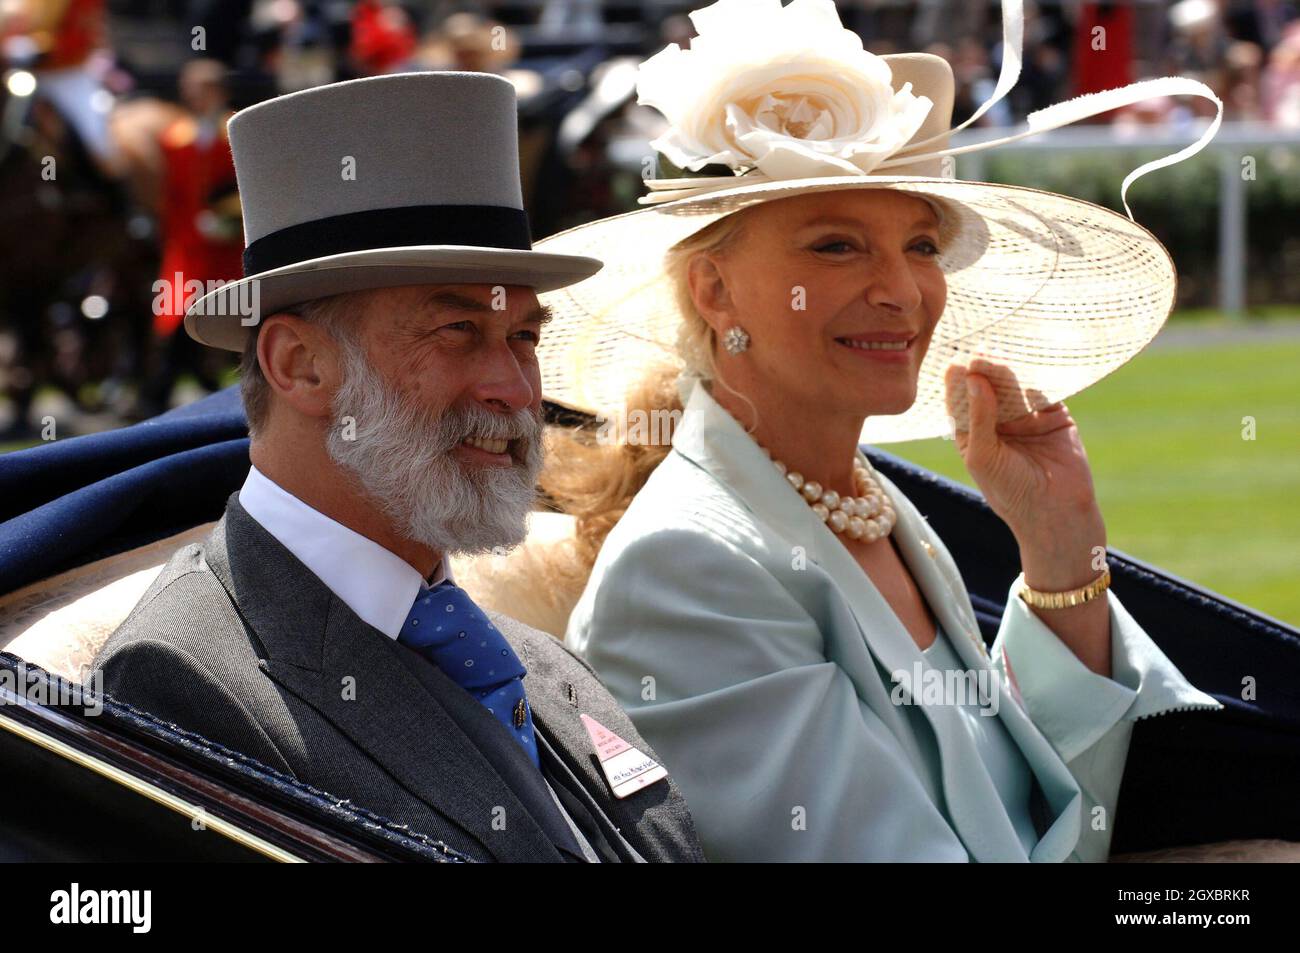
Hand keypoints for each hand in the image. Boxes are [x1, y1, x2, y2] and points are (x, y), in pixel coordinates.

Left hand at [944, 359, 1105, 571]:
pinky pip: (1045, 390)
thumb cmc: (1009, 491)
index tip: (954, 364)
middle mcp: (998, 422)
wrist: (1055, 511)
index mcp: (974, 434)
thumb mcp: (983, 455)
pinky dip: (1037, 377)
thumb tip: (974, 377)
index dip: (958, 384)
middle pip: (988, 389)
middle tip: (977, 355)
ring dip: (1006, 372)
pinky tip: (1028, 365)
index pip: (962, 402)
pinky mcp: (1053, 415)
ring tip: (996, 359)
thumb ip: (979, 416)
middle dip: (983, 372)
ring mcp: (1026, 417)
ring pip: (1015, 386)